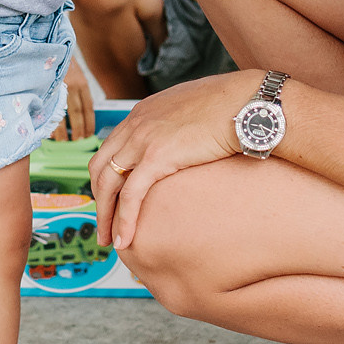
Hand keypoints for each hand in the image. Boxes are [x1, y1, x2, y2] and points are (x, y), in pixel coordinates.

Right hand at [51, 58, 95, 140]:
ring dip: (63, 131)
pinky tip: (50, 130)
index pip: (88, 108)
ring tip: (64, 141)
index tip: (90, 134)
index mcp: (81, 82)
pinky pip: (47, 110)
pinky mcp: (43, 88)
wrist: (46, 43)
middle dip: (78, 130)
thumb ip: (78, 90)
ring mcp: (56, 87)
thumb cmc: (60, 61)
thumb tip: (80, 113)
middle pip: (77, 114)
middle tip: (78, 141)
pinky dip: (49, 121)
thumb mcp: (74, 73)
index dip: (89, 123)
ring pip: (61, 114)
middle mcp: (71, 85)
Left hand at [93, 69, 259, 253]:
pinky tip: (124, 241)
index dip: (107, 178)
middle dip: (98, 200)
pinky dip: (124, 220)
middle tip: (103, 225)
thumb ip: (180, 125)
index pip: (110, 149)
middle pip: (99, 167)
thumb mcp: (194, 111)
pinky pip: (130, 195)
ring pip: (108, 184)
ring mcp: (143, 139)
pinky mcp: (156, 156)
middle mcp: (136, 124)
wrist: (245, 102)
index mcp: (143, 113)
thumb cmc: (232, 107)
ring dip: (105, 216)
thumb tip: (188, 140)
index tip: (110, 200)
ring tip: (109, 241)